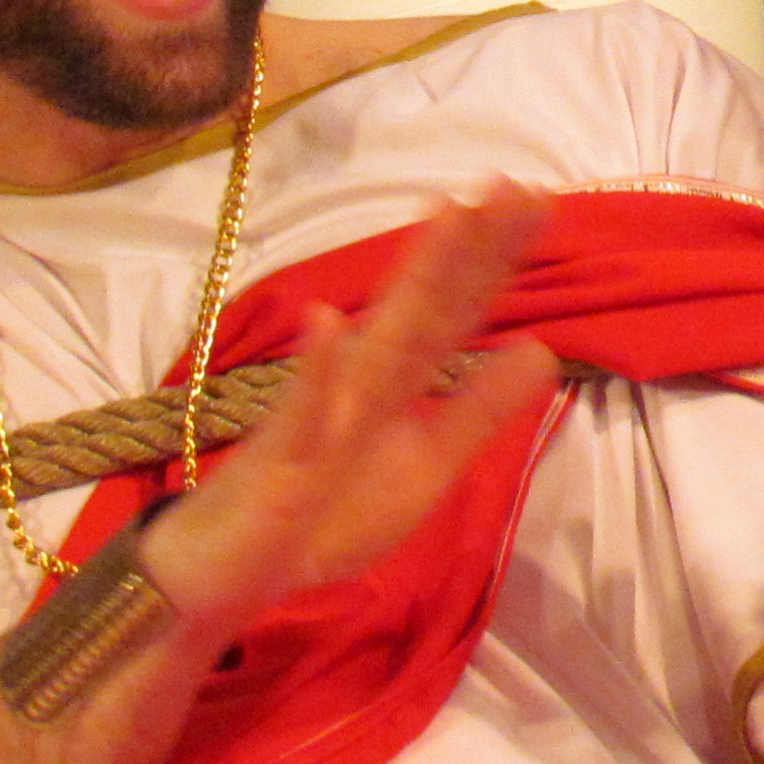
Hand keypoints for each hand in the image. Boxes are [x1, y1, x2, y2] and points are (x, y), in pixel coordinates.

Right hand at [141, 187, 565, 629]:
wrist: (224, 580)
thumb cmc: (321, 514)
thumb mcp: (422, 468)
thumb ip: (476, 411)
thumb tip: (539, 352)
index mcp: (397, 386)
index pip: (454, 313)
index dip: (495, 261)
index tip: (539, 200)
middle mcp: (362, 384)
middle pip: (422, 307)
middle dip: (465, 247)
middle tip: (507, 183)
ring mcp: (320, 417)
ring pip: (374, 342)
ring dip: (409, 281)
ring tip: (444, 214)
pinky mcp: (279, 463)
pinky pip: (299, 415)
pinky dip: (315, 372)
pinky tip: (327, 322)